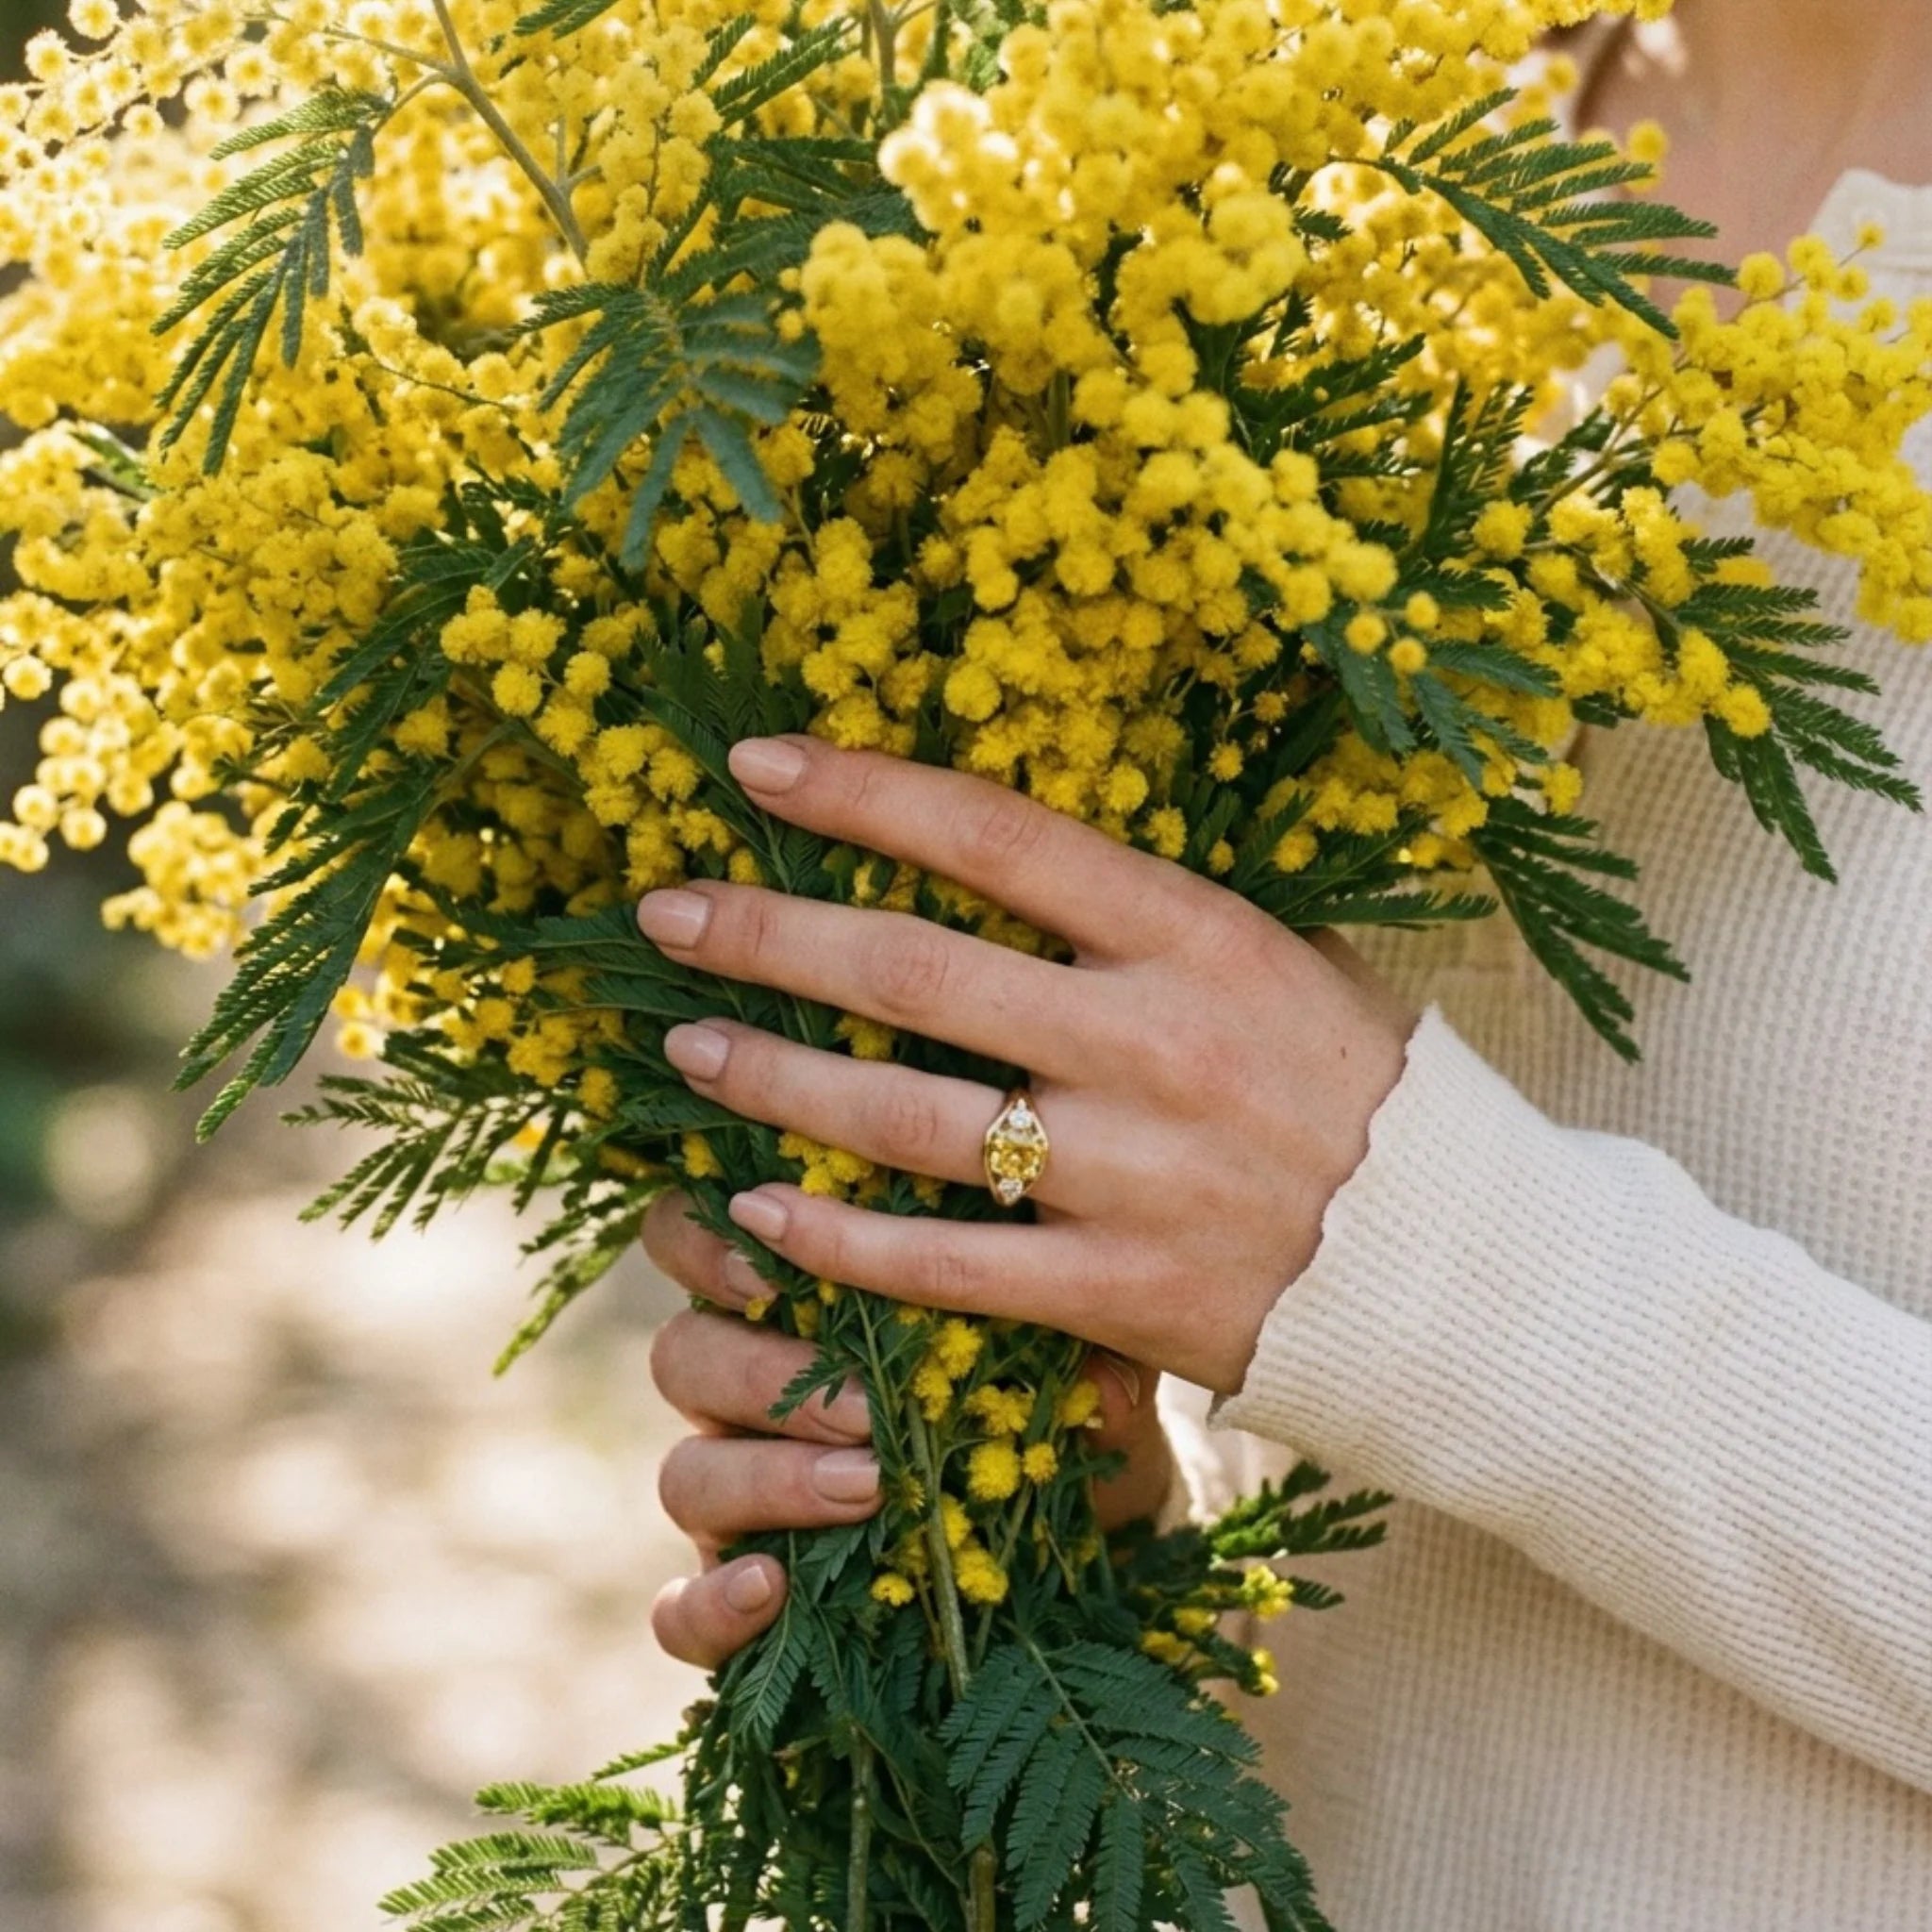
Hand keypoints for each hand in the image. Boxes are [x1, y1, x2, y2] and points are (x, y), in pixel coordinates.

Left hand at [638, 735, 1414, 1394]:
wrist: (1461, 1273)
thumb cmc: (1365, 1093)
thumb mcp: (1285, 965)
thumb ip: (1149, 926)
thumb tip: (998, 861)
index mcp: (1204, 939)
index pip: (1002, 839)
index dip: (866, 795)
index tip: (756, 769)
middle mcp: (1158, 1045)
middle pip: (919, 974)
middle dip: (772, 934)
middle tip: (667, 913)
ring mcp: (1135, 1176)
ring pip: (908, 1121)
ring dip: (776, 1079)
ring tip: (686, 1047)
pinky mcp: (1120, 1296)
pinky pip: (946, 1265)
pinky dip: (838, 1242)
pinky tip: (754, 1213)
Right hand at [642, 1189, 1172, 1667]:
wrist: (1087, 1518)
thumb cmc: (1053, 1395)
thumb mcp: (1069, 1347)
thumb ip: (1067, 1325)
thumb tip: (1101, 1373)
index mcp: (793, 1300)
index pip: (694, 1241)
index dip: (707, 1239)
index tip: (772, 1244)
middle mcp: (742, 1392)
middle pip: (679, 1356)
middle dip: (762, 1372)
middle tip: (863, 1402)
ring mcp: (734, 1496)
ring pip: (683, 1473)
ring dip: (766, 1478)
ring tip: (870, 1487)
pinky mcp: (739, 1596)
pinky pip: (680, 1613)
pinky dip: (710, 1605)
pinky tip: (773, 1588)